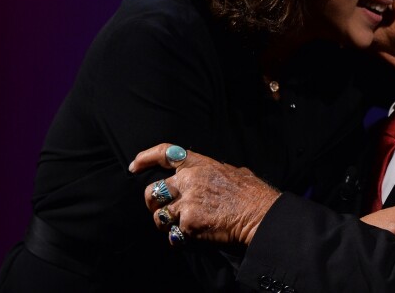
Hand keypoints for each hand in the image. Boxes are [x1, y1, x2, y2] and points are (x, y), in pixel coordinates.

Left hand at [131, 144, 280, 245]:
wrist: (260, 214)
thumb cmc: (251, 193)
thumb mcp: (232, 171)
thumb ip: (214, 171)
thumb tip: (212, 175)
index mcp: (198, 163)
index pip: (165, 153)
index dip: (145, 158)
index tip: (134, 166)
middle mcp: (188, 180)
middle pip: (153, 191)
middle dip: (155, 203)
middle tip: (164, 210)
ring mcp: (186, 203)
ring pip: (159, 216)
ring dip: (167, 224)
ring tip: (183, 227)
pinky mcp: (188, 225)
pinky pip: (173, 236)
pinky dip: (180, 240)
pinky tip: (193, 238)